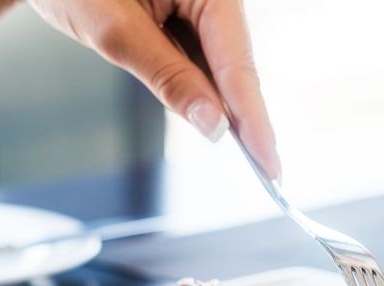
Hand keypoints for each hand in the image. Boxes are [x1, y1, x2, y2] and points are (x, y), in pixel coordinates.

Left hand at [26, 0, 279, 178]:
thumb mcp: (114, 29)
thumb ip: (168, 77)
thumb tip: (213, 125)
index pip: (238, 64)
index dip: (254, 119)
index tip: (269, 164)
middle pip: (236, 66)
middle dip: (244, 117)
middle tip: (265, 171)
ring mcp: (201, 4)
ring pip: (219, 66)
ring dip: (220, 105)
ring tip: (245, 153)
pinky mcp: (185, 14)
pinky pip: (201, 58)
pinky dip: (200, 88)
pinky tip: (208, 116)